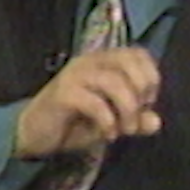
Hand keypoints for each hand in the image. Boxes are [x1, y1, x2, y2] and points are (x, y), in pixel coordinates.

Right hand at [14, 46, 162, 157]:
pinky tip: (107, 135)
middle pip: (129, 63)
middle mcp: (89, 61)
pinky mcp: (63, 93)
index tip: (146, 103)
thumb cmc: (73, 123)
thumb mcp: (111, 122)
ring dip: (127, 110)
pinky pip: (95, 102)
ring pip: (114, 82)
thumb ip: (135, 120)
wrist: (32, 134)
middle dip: (140, 93)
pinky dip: (108, 121)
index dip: (150, 77)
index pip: (138, 54)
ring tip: (124, 130)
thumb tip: (156, 122)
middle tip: (135, 118)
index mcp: (102, 61)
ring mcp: (74, 75)